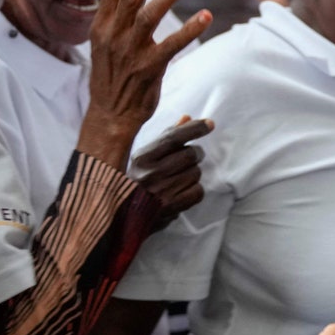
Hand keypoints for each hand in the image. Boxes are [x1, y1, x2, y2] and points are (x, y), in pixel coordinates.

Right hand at [82, 0, 212, 168]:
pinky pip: (172, 46)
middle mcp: (112, 36)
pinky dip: (190, 29)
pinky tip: (206, 15)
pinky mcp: (149, 70)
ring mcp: (129, 53)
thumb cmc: (114, 75)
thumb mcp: (106, 42)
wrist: (110, 115)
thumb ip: (118, 16)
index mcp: (100, 26)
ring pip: (148, 16)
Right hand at [130, 115, 213, 229]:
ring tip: (179, 177)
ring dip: (193, 173)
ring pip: (196, 173)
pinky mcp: (171, 208)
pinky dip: (195, 189)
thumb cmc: (138, 180)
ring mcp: (161, 192)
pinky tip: (182, 190)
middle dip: (195, 154)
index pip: (173, 138)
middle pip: (190, 154)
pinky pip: (198, 191)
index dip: (194, 129)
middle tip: (190, 158)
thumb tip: (187, 118)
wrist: (124, 216)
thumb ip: (166, 137)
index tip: (210, 123)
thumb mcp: (146, 157)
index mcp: (142, 158)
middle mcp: (150, 174)